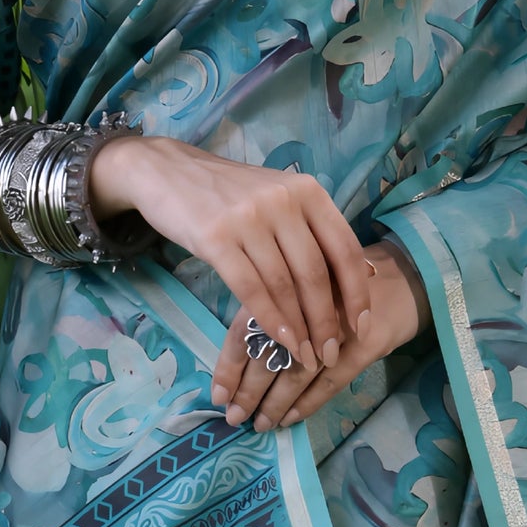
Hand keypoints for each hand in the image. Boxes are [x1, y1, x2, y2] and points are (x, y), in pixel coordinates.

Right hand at [90, 134, 374, 374]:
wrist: (166, 170)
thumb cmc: (228, 193)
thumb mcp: (278, 197)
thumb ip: (309, 229)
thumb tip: (356, 275)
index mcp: (307, 191)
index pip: (344, 248)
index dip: (356, 292)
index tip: (360, 326)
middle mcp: (284, 201)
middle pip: (315, 273)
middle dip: (327, 321)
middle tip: (330, 353)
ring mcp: (249, 218)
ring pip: (285, 285)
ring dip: (299, 328)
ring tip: (306, 357)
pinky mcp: (216, 237)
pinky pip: (250, 288)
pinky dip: (270, 319)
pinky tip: (279, 340)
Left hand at [210, 237, 428, 433]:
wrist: (406, 273)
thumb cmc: (347, 281)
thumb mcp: (305, 284)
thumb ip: (275, 308)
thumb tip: (241, 355)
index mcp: (284, 284)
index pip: (245, 329)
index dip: (229, 366)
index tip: (218, 396)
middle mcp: (306, 303)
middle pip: (267, 354)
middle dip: (248, 391)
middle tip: (235, 418)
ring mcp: (337, 325)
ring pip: (296, 372)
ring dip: (275, 403)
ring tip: (261, 424)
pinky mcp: (365, 344)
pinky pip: (330, 381)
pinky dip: (308, 402)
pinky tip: (292, 418)